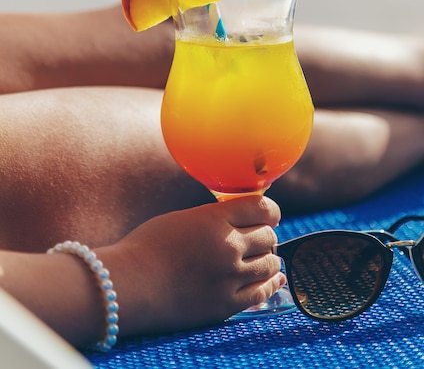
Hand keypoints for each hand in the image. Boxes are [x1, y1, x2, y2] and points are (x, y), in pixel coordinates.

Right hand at [101, 196, 282, 335]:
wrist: (127, 285)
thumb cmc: (147, 247)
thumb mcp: (182, 218)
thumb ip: (214, 217)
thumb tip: (239, 220)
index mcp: (214, 219)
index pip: (261, 207)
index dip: (270, 210)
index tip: (270, 215)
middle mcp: (228, 246)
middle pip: (268, 235)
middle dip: (265, 234)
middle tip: (258, 238)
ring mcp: (229, 277)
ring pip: (269, 263)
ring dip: (267, 258)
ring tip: (261, 258)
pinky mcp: (226, 305)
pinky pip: (262, 292)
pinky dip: (270, 283)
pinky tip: (273, 279)